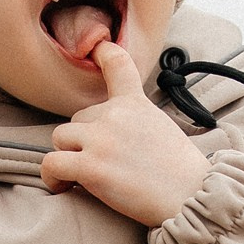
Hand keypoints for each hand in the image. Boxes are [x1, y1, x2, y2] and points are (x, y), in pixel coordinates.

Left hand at [43, 42, 213, 227]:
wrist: (191, 196)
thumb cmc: (180, 173)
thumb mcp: (161, 128)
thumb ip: (135, 119)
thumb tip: (109, 129)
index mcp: (135, 104)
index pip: (118, 65)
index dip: (104, 53)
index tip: (97, 47)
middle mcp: (115, 115)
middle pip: (78, 118)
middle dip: (83, 140)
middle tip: (102, 163)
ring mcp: (101, 139)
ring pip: (60, 138)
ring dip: (67, 156)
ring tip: (80, 177)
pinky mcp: (91, 166)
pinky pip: (52, 163)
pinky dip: (52, 176)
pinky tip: (63, 186)